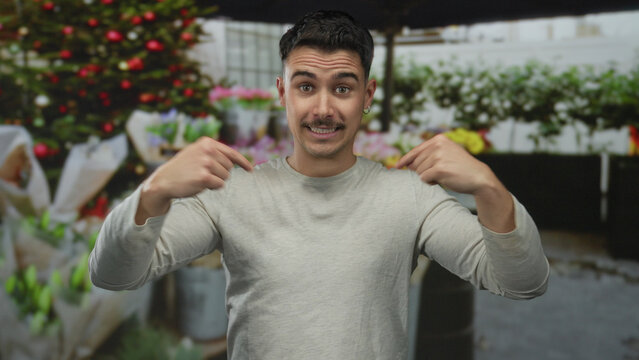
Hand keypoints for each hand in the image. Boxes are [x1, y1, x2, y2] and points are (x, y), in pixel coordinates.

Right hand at [136, 137, 252, 222]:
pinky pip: (219, 185)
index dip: (243, 162)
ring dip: (215, 181)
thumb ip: (214, 153)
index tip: (250, 169)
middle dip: (221, 174)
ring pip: (225, 177)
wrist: (164, 180)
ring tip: (199, 178)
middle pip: (229, 167)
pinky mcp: (204, 176)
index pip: (232, 153)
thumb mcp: (197, 153)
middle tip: (204, 174)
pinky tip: (200, 184)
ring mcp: (206, 163)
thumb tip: (236, 161)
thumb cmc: (183, 169)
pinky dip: (212, 187)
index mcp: (207, 142)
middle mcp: (207, 150)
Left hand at [395, 134, 495, 194]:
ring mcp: (439, 156)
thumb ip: (427, 156)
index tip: (397, 166)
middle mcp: (438, 145)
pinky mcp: (439, 168)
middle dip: (424, 172)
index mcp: (438, 139)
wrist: (479, 177)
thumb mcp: (445, 155)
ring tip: (444, 176)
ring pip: (419, 172)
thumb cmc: (460, 168)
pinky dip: (431, 182)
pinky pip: (424, 179)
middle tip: (440, 174)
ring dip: (428, 177)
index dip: (405, 159)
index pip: (416, 150)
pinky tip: (443, 180)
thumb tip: (406, 165)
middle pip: (416, 163)